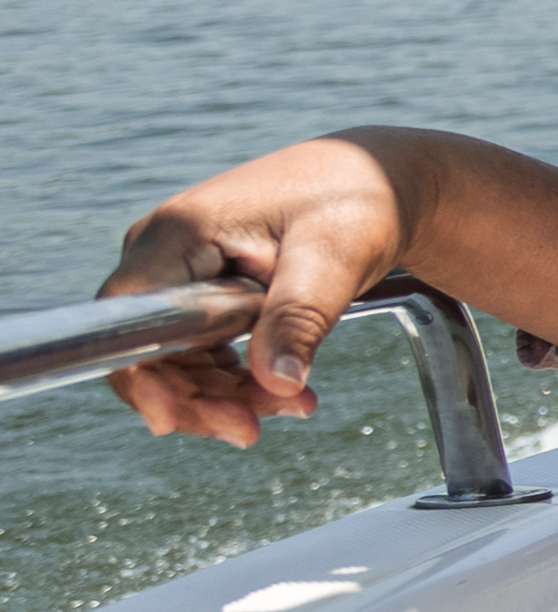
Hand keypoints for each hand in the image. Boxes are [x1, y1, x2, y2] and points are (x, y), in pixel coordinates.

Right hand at [99, 136, 421, 445]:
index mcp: (180, 233)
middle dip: (197, 399)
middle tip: (252, 431)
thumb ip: (298, 319)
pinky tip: (286, 394)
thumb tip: (277, 385)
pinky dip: (240, 380)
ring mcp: (179, 273)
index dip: (138, 374)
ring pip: (176, 359)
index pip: (126, 317)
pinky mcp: (202, 292)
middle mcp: (164, 252)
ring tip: (295, 407)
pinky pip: (201, 352)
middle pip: (148, 349)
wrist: (376, 180)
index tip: (169, 420)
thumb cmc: (355, 201)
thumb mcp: (335, 258)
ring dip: (226, 395)